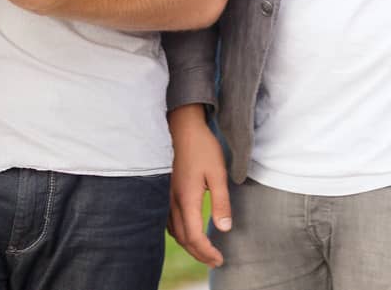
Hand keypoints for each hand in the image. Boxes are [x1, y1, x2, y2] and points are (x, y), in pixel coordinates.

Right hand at [167, 104, 231, 266]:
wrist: (184, 128)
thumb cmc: (203, 149)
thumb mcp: (218, 174)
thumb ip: (221, 202)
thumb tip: (224, 229)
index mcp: (186, 200)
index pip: (194, 237)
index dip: (206, 252)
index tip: (220, 259)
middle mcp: (173, 202)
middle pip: (183, 239)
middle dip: (199, 254)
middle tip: (215, 261)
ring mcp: (167, 197)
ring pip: (174, 232)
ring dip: (189, 245)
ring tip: (204, 251)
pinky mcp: (166, 192)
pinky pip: (169, 222)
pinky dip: (180, 234)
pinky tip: (188, 232)